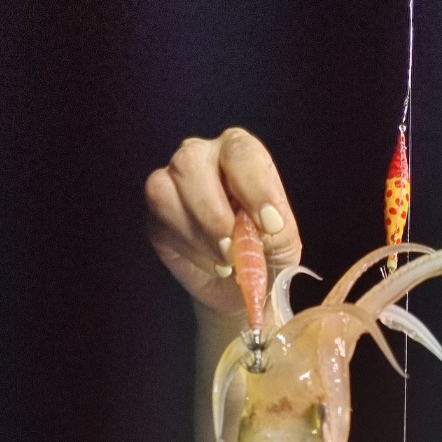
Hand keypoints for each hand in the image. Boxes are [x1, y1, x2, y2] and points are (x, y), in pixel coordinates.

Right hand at [145, 128, 301, 316]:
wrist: (243, 291)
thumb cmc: (266, 258)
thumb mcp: (284, 245)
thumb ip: (279, 231)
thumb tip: (268, 225)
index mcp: (240, 154)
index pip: (240, 151)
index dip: (254, 187)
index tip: (271, 225)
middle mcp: (203, 157)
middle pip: (190, 162)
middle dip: (215, 215)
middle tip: (235, 250)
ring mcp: (173, 181)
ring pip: (165, 188)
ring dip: (199, 233)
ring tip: (225, 260)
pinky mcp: (157, 213)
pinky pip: (160, 220)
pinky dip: (188, 247)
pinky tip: (209, 261)